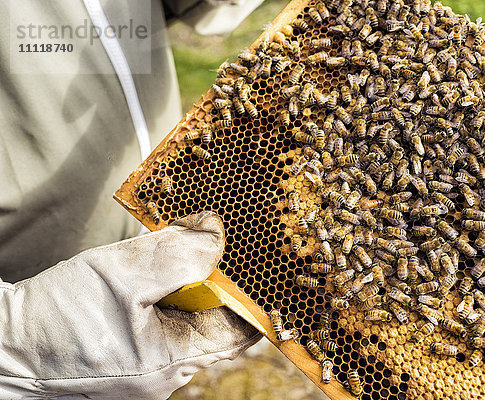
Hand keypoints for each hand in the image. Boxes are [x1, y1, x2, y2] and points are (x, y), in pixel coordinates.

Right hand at [0, 212, 259, 398]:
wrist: (2, 347)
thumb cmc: (52, 317)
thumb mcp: (119, 273)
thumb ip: (177, 253)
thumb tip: (217, 236)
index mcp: (173, 361)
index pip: (239, 327)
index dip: (247, 289)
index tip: (248, 256)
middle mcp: (167, 377)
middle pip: (214, 323)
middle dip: (210, 282)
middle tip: (198, 246)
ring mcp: (149, 375)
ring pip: (188, 324)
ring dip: (184, 289)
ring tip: (161, 263)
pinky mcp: (133, 366)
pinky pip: (165, 331)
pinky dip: (164, 302)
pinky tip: (144, 284)